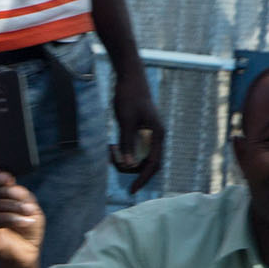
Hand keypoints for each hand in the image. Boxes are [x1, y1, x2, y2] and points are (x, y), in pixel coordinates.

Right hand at [0, 169, 43, 267]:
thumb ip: (19, 192)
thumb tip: (9, 182)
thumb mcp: (29, 203)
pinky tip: (23, 221)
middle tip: (27, 204)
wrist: (27, 249)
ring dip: (11, 207)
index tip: (9, 179)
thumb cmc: (27, 224)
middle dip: (7, 193)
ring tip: (28, 213)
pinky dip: (9, 218)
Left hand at [110, 71, 162, 187]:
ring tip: (110, 151)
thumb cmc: (129, 96)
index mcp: (158, 135)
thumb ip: (128, 143)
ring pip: (139, 156)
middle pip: (147, 163)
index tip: (132, 190)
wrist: (129, 77)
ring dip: (125, 159)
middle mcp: (156, 136)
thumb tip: (129, 165)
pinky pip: (134, 147)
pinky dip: (124, 151)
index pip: (153, 164)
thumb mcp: (126, 120)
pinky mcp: (140, 130)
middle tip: (112, 161)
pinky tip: (111, 148)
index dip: (142, 179)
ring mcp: (149, 133)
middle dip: (130, 168)